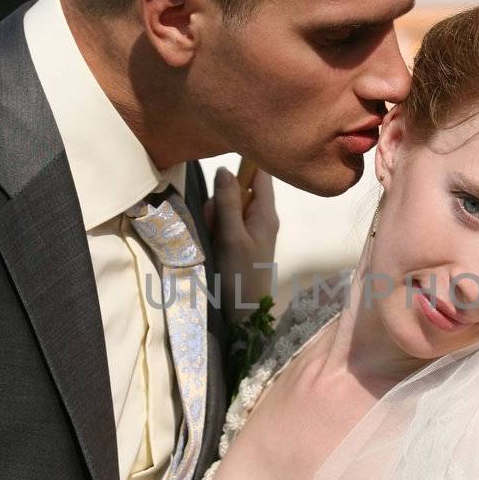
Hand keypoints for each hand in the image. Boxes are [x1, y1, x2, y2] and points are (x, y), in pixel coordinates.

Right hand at [204, 164, 277, 323]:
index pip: (261, 173)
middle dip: (220, 201)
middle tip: (214, 222)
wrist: (245, 315)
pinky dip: (216, 231)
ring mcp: (251, 230)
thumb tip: (224, 168)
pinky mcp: (241, 242)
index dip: (244, 165)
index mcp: (266, 213)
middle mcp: (262, 217)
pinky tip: (213, 246)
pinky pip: (226, 225)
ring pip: (228, 209)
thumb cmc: (241, 274)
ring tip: (213, 239)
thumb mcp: (232, 236)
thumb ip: (228, 202)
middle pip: (238, 191)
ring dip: (215, 218)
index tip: (223, 172)